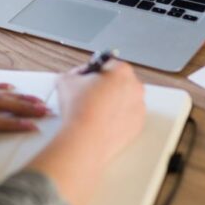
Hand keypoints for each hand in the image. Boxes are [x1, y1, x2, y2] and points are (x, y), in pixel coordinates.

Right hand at [25, 60, 145, 204]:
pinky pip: (127, 117)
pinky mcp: (138, 125)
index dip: (93, 72)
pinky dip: (117, 119)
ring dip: (112, 102)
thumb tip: (75, 77)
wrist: (85, 139)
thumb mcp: (66, 80)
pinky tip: (101, 122)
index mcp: (121, 70)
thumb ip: (73, 74)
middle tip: (88, 96)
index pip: (107, 64)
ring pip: (124, 100)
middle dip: (105, 87)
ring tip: (94, 111)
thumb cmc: (78, 109)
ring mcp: (139, 107)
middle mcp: (135, 86)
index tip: (86, 79)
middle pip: (119, 81)